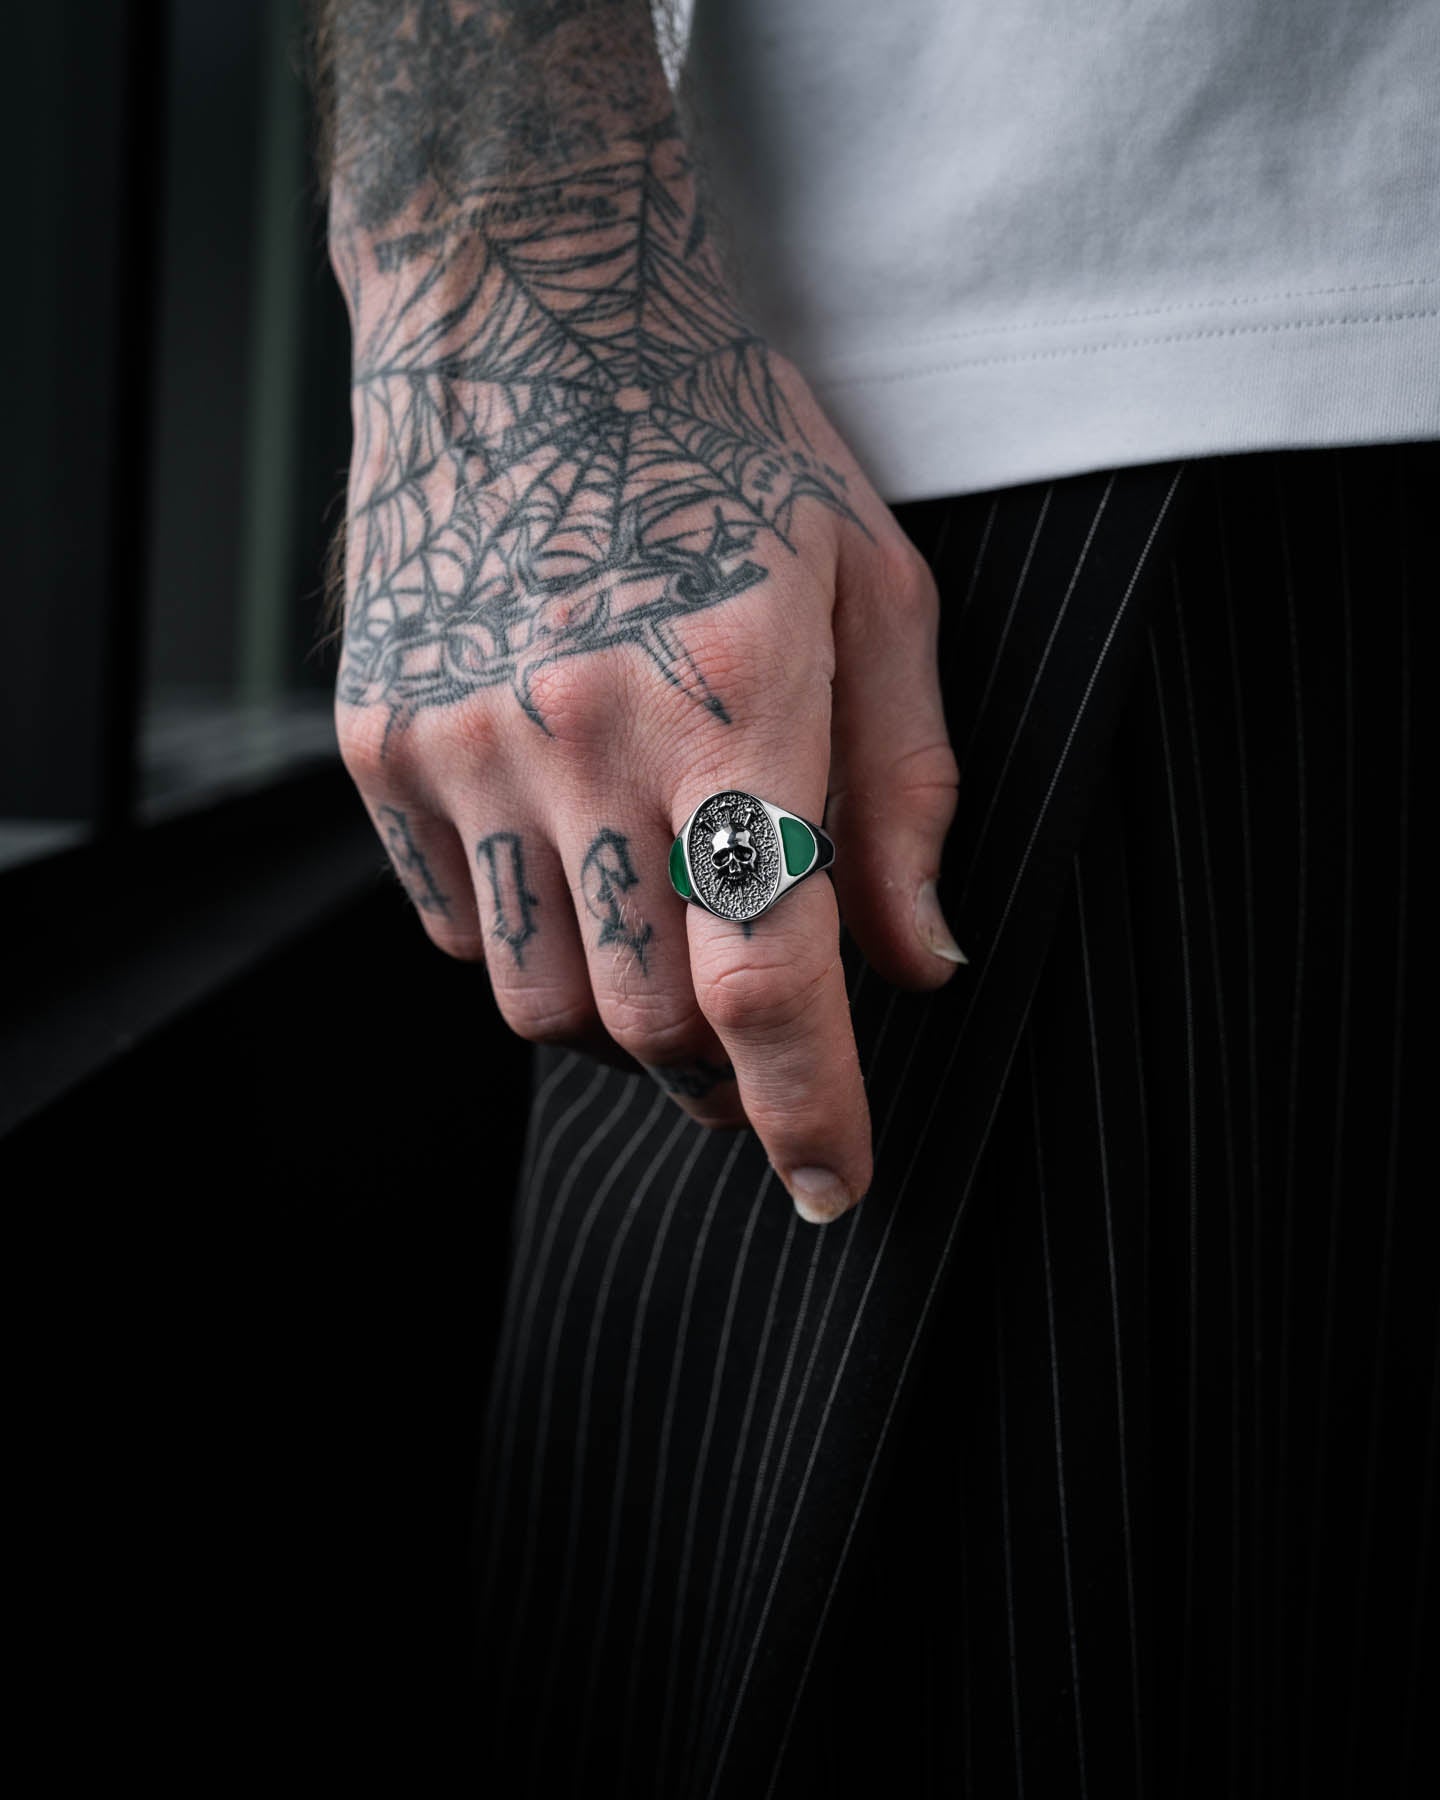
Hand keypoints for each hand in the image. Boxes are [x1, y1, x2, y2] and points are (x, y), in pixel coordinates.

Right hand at [330, 123, 962, 1222]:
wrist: (527, 314)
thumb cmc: (731, 441)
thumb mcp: (873, 588)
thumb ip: (906, 789)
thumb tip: (920, 961)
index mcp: (728, 704)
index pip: (767, 980)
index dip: (810, 1111)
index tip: (832, 1186)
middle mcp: (576, 741)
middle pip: (646, 1024)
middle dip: (719, 1076)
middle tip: (756, 1041)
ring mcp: (457, 745)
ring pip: (538, 1002)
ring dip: (619, 1016)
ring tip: (663, 941)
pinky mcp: (378, 739)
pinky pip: (451, 924)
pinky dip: (528, 939)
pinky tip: (570, 866)